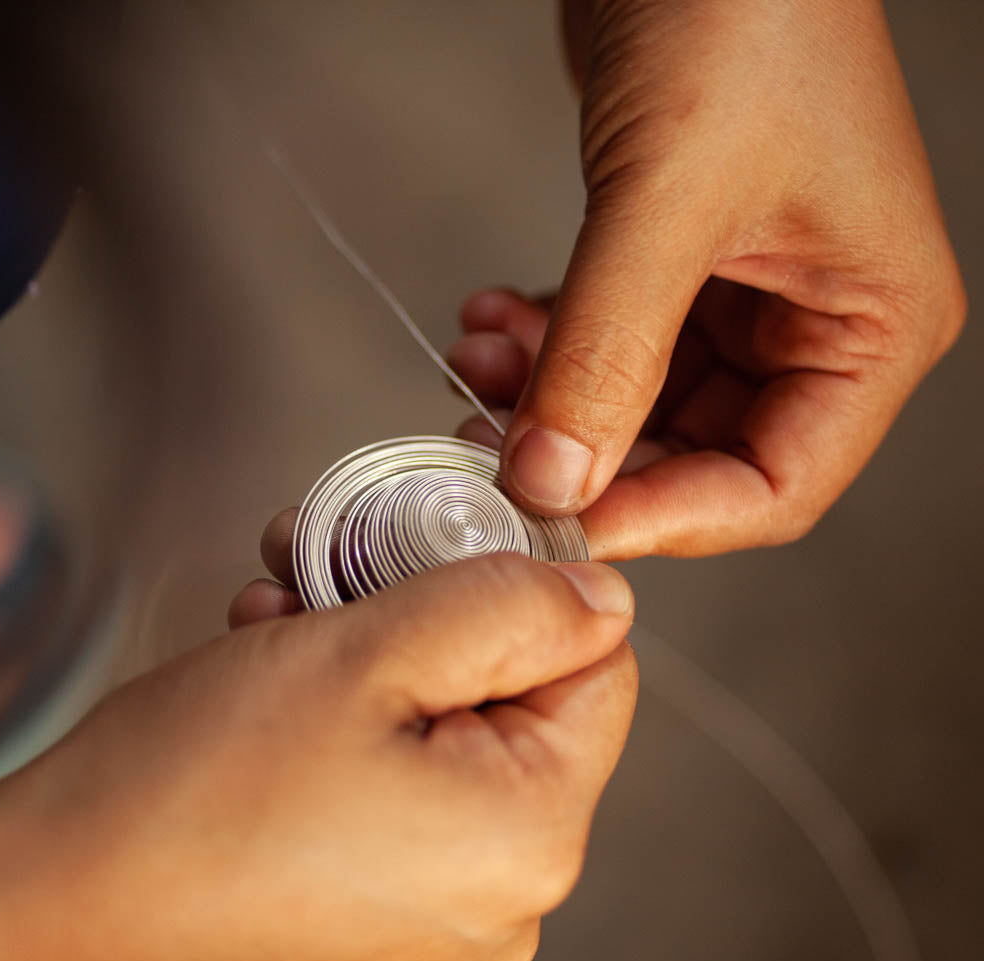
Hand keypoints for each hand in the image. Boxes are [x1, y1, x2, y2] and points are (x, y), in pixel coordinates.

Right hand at [0, 552, 634, 960]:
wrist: (48, 905)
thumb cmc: (197, 781)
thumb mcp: (369, 650)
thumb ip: (507, 607)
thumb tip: (606, 597)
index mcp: (532, 838)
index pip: (597, 670)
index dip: (526, 587)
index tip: (442, 541)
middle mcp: (506, 902)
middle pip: (513, 702)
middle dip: (425, 616)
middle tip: (333, 568)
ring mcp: (439, 923)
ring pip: (446, 737)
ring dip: (371, 657)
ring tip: (279, 618)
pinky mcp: (377, 922)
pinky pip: (401, 793)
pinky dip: (351, 726)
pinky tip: (272, 684)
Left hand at [448, 0, 965, 558]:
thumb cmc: (743, 6)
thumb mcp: (668, 197)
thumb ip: (607, 353)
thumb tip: (551, 480)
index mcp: (869, 326)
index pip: (774, 486)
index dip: (662, 517)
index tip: (561, 523)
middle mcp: (814, 324)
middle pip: (693, 456)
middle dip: (584, 457)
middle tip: (493, 451)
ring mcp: (742, 300)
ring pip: (637, 408)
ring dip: (548, 401)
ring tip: (478, 367)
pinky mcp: (676, 270)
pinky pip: (606, 348)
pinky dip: (545, 348)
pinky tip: (491, 324)